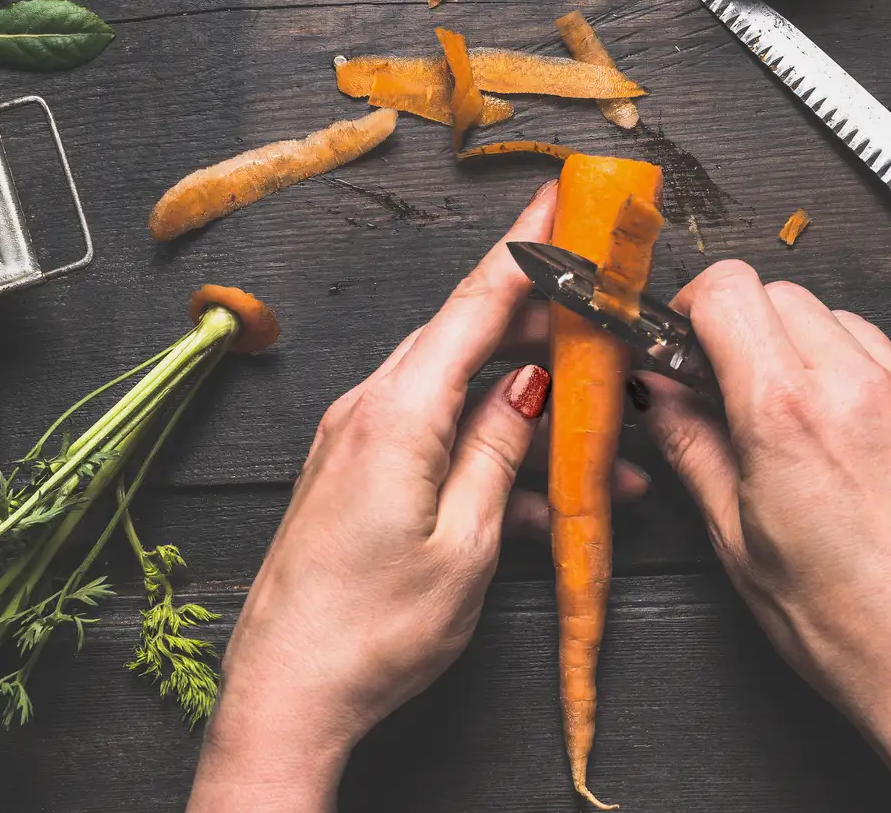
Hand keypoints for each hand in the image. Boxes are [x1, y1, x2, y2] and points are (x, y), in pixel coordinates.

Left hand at [187, 183, 643, 811]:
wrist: (285, 695)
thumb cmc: (371, 633)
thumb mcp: (466, 544)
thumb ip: (501, 452)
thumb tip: (529, 386)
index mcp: (397, 414)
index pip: (474, 302)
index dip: (527, 246)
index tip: (563, 195)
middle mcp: (369, 411)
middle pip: (468, 339)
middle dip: (542, 326)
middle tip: (605, 320)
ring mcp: (357, 442)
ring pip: (458, 394)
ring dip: (528, 410)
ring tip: (604, 446)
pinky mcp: (354, 476)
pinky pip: (434, 438)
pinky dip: (489, 453)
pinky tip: (543, 499)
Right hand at [642, 261, 890, 812]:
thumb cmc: (837, 623)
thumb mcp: (734, 538)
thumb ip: (691, 444)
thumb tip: (655, 388)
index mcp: (786, 413)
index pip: (730, 290)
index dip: (696, 305)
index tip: (689, 340)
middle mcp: (858, 387)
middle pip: (785, 295)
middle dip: (750, 327)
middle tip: (737, 387)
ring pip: (846, 323)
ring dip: (811, 351)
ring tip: (804, 423)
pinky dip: (869, 388)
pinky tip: (860, 451)